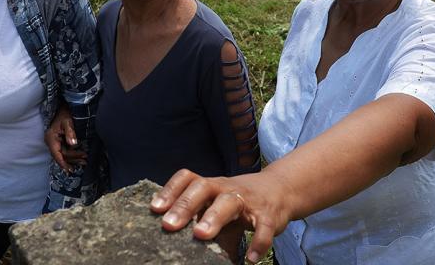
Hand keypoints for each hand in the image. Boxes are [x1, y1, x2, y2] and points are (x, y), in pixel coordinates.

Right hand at [44, 104, 86, 172]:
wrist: (63, 107)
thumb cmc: (65, 113)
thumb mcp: (68, 122)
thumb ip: (70, 133)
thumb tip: (73, 144)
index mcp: (51, 138)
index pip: (57, 154)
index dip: (63, 163)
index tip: (70, 170)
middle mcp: (51, 142)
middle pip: (62, 155)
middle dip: (73, 159)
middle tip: (85, 160)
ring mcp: (54, 142)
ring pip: (63, 154)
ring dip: (73, 159)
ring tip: (84, 161)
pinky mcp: (58, 142)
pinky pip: (64, 151)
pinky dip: (72, 155)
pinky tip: (79, 158)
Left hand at [149, 169, 291, 263]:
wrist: (281, 189)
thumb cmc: (239, 202)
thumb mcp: (217, 206)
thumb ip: (199, 221)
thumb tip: (173, 247)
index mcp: (211, 185)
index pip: (188, 178)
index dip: (170, 190)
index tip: (154, 209)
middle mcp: (226, 188)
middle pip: (204, 187)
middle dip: (185, 205)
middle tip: (169, 225)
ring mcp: (248, 200)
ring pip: (229, 202)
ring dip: (214, 217)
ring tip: (200, 235)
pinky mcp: (268, 215)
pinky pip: (263, 227)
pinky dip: (258, 243)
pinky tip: (249, 260)